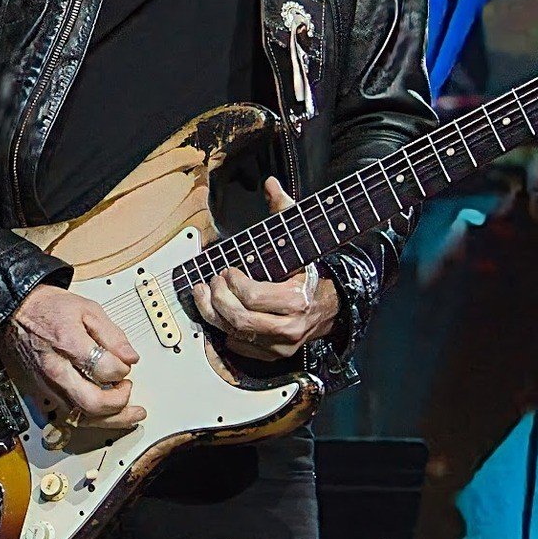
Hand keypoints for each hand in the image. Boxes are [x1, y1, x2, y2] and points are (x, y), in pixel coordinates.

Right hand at [3, 283, 143, 429]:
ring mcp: (48, 385)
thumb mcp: (86, 309)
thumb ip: (112, 334)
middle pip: (94, 403)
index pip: (106, 370)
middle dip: (120, 402)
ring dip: (110, 419)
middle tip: (128, 390)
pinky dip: (91, 419)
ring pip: (82, 418)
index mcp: (68, 344)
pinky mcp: (42, 393)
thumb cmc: (46, 308)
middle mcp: (56, 370)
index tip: (124, 363)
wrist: (14, 314)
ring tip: (128, 414)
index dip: (123, 368)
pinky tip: (104, 415)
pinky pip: (70, 416)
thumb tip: (129, 357)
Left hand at [190, 176, 338, 360]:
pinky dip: (225, 330)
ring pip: (235, 334)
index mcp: (296, 300)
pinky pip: (240, 346)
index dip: (233, 283)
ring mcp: (281, 344)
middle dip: (218, 298)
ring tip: (205, 293)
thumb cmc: (310, 271)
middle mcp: (290, 327)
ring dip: (213, 313)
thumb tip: (271, 185)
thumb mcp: (301, 240)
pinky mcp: (274, 353)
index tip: (228, 270)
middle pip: (239, 318)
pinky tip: (219, 312)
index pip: (253, 297)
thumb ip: (285, 211)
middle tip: (212, 281)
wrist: (332, 304)